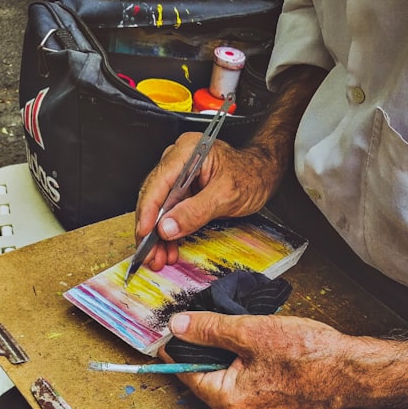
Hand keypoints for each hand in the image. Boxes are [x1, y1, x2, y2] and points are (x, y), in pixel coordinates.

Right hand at [134, 138, 278, 270]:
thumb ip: (196, 211)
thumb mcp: (226, 195)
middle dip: (150, 229)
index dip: (148, 211)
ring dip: (158, 235)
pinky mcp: (183, 190)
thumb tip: (167, 227)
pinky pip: (170, 212)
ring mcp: (179, 175)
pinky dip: (169, 231)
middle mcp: (178, 160)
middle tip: (150, 254)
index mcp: (187, 151)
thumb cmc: (251, 175)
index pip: (158, 182)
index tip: (144, 234)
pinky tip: (169, 248)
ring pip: (159, 208)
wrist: (263, 174)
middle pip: (153, 196)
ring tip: (158, 257)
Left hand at [164, 313, 407, 408]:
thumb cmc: (309, 355)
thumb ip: (211, 329)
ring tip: (238, 332)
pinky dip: (246, 369)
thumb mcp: (253, 332)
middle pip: (205, 379)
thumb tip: (178, 326)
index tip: (170, 327)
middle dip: (204, 350)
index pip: (185, 372)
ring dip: (227, 359)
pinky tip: (259, 350)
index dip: (177, 346)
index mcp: (227, 401)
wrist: (354, 372)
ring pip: (227, 383)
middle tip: (206, 321)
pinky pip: (248, 389)